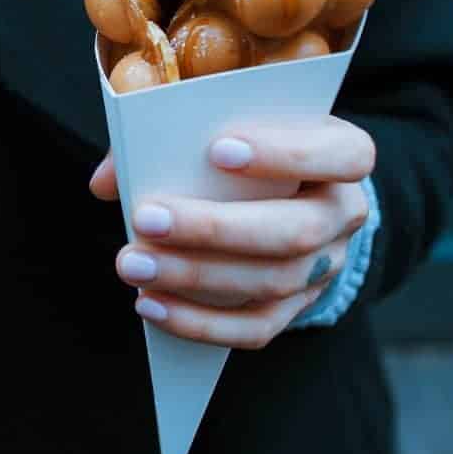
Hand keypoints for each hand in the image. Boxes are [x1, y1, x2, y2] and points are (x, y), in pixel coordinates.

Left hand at [90, 116, 373, 349]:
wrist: (286, 194)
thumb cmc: (244, 147)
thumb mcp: (223, 125)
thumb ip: (166, 136)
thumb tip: (108, 181)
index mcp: (341, 153)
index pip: (343, 154)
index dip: (285, 153)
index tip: (217, 149)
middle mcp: (344, 213)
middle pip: (295, 230)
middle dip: (215, 228)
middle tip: (147, 220)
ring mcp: (327, 266)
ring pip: (271, 282)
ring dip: (194, 277)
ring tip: (133, 265)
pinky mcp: (298, 307)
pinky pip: (256, 328)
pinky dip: (200, 322)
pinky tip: (150, 305)